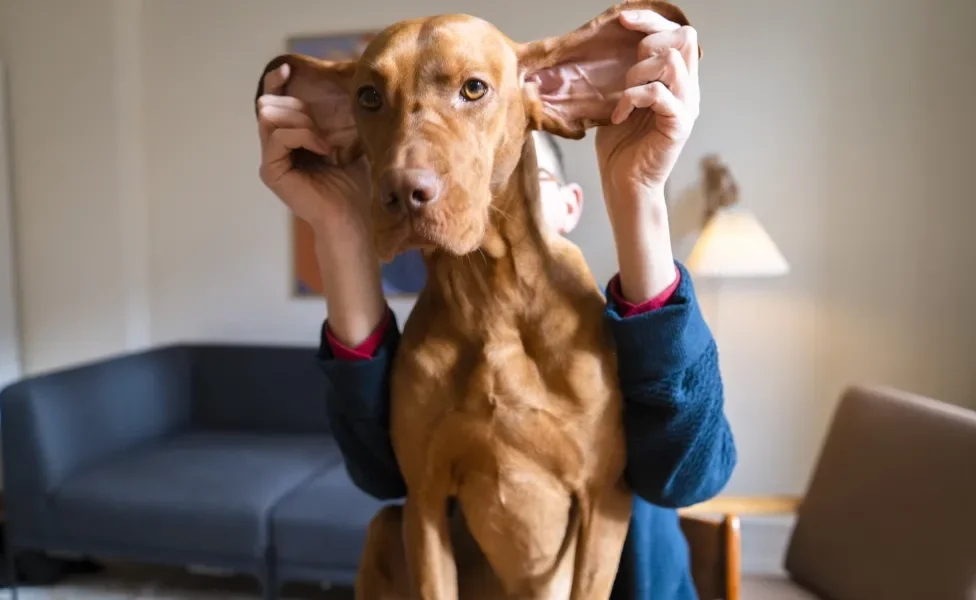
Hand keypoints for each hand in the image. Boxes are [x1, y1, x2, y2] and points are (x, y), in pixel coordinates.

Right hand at [257, 63, 370, 232]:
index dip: (276, 82)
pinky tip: (323, 149)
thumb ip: (334, 115)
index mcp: (290, 138)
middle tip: (324, 131)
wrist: (356, 215)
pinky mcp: (271, 170)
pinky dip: (303, 136)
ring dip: (301, 121)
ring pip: (269, 116)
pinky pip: (278, 136)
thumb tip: (338, 80)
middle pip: (269, 104)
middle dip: (299, 108)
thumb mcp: (348, 139)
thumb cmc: (357, 181)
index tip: (289, 68)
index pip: (273, 101)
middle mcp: (276, 148)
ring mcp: (271, 159)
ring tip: (324, 141)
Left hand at [595, 9, 699, 201]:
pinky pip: (658, 93)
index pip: (678, 33)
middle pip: (683, 37)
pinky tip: (618, 116)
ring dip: (638, 74)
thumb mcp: (620, 99)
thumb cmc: (620, 146)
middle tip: (626, 75)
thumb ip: (629, 73)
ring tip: (623, 98)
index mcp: (677, 81)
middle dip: (647, 44)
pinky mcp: (679, 124)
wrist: (624, 185)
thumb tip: (616, 44)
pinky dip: (632, 99)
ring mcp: (687, 106)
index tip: (622, 20)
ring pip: (671, 61)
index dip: (652, 20)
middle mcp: (688, 90)